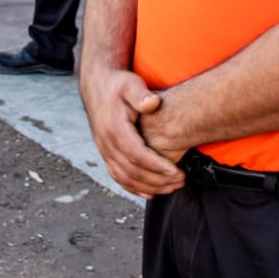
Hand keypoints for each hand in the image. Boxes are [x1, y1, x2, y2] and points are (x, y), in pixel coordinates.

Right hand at [80, 66, 184, 196]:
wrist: (97, 87)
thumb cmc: (118, 85)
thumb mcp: (130, 84)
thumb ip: (141, 94)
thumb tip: (153, 103)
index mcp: (114, 128)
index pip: (136, 154)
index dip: (157, 166)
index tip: (176, 171)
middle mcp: (106, 143)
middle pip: (132, 171)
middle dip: (158, 180)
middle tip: (181, 180)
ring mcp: (104, 151)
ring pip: (125, 178)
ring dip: (149, 187)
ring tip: (172, 187)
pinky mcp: (106, 154)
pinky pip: (118, 177)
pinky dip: (134, 188)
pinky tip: (151, 193)